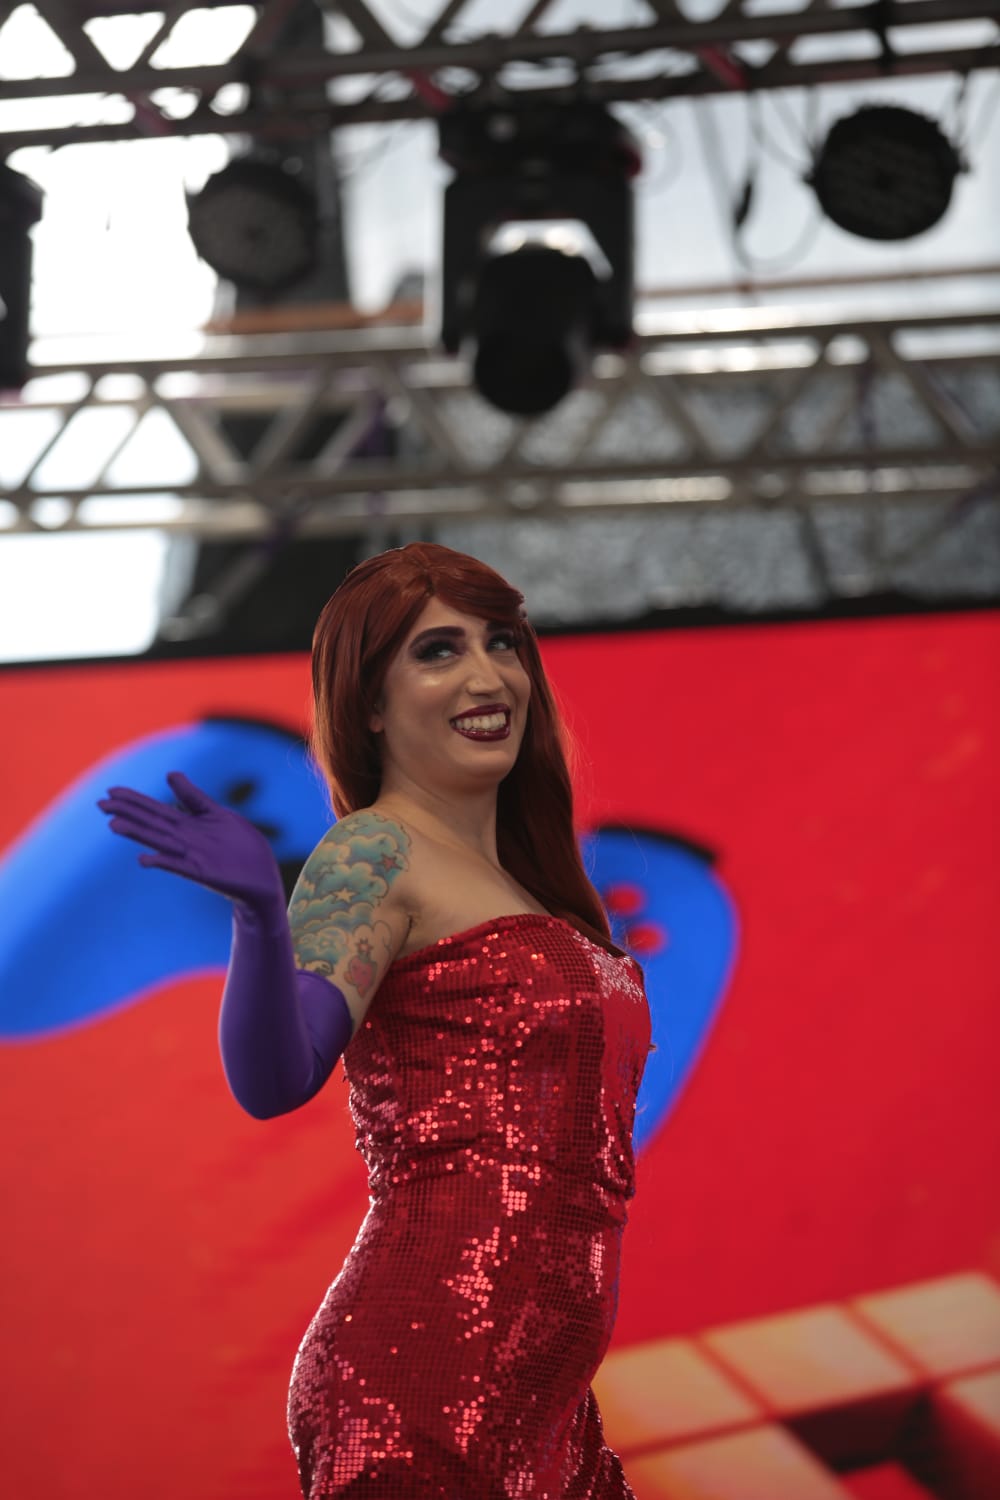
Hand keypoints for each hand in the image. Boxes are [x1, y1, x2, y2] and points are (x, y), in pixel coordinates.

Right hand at [98, 771, 284, 915]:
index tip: (110, 791)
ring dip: (138, 835)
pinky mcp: (202, 873)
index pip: (155, 809)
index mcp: (187, 824)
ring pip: (160, 842)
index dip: (134, 800)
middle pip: (151, 823)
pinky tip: (144, 859)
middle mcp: (184, 840)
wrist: (263, 876)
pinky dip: (162, 863)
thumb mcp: (217, 813)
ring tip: (114, 825)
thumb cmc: (241, 845)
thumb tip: (169, 775)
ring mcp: (191, 856)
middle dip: (128, 813)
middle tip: (101, 804)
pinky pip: (179, 867)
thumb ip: (193, 797)